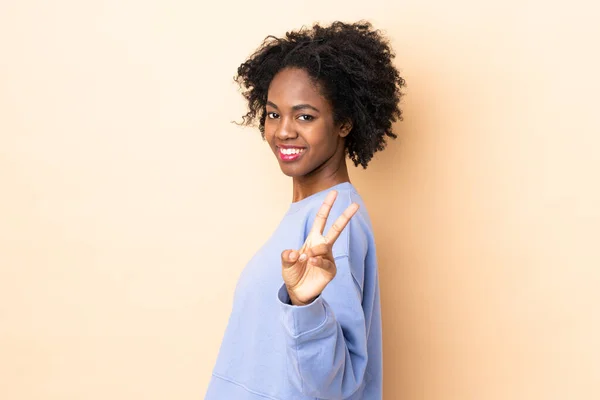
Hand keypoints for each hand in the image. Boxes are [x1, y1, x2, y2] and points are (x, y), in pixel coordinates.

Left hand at [281, 190, 359, 305]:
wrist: (297, 291)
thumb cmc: (293, 273)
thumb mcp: (285, 262)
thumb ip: (287, 256)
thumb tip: (294, 253)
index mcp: (313, 239)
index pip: (321, 219)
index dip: (326, 206)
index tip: (333, 193)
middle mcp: (323, 246)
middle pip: (336, 228)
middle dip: (345, 216)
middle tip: (355, 205)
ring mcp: (328, 258)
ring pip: (324, 247)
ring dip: (313, 250)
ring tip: (304, 258)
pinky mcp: (330, 270)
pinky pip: (326, 262)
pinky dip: (317, 260)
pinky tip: (311, 261)